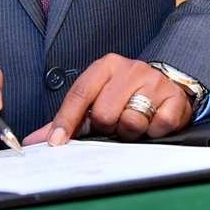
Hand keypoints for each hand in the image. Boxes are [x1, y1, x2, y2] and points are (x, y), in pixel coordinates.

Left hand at [23, 54, 192, 146]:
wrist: (168, 85)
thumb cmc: (126, 95)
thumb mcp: (97, 98)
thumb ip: (66, 119)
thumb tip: (35, 141)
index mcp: (106, 66)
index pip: (80, 94)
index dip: (66, 120)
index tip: (57, 143)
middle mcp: (130, 69)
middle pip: (104, 113)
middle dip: (108, 126)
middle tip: (115, 123)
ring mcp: (154, 82)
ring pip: (130, 122)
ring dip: (130, 131)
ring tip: (135, 121)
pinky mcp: (174, 98)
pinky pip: (156, 126)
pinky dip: (153, 132)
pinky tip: (153, 123)